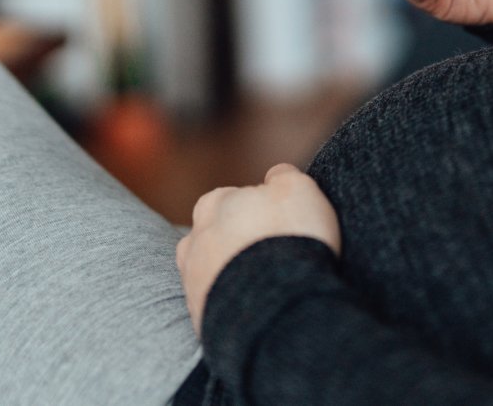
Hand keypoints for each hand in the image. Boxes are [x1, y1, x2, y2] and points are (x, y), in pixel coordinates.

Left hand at [176, 164, 340, 336]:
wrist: (276, 307)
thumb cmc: (289, 239)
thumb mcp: (299, 188)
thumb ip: (283, 176)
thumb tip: (275, 175)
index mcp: (214, 204)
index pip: (233, 199)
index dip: (259, 209)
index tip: (280, 222)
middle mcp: (194, 241)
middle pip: (218, 235)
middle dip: (239, 241)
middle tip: (273, 254)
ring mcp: (193, 282)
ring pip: (213, 272)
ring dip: (234, 275)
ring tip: (268, 284)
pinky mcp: (200, 318)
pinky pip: (219, 305)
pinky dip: (236, 304)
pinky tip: (261, 306)